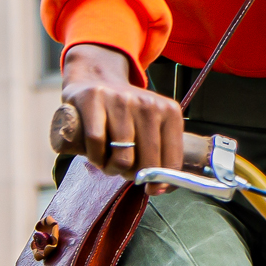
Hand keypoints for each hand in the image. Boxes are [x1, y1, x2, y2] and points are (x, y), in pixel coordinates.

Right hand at [60, 44, 183, 175]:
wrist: (96, 77)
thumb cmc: (126, 114)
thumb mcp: (151, 125)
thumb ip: (160, 153)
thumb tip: (160, 187)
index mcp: (169, 111)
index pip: (172, 160)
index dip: (161, 181)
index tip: (152, 188)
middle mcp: (148, 104)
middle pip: (148, 162)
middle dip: (134, 176)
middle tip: (125, 172)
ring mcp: (120, 100)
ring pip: (122, 157)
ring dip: (113, 169)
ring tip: (109, 162)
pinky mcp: (94, 99)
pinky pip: (97, 143)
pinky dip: (95, 157)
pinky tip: (96, 155)